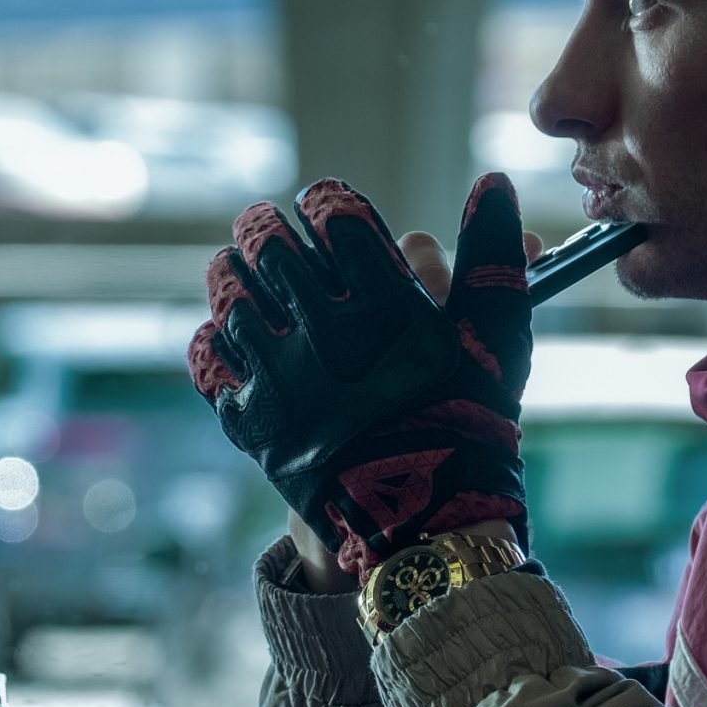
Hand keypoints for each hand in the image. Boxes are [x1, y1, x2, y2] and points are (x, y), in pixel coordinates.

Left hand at [189, 174, 539, 578]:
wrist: (427, 524)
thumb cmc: (469, 421)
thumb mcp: (495, 337)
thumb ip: (494, 256)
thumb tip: (493, 182)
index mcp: (385, 302)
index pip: (336, 217)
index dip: (327, 203)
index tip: (326, 208)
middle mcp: (327, 330)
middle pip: (271, 245)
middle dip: (265, 228)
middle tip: (264, 226)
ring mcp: (284, 376)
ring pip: (231, 295)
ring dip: (230, 273)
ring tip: (235, 267)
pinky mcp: (253, 421)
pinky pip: (212, 362)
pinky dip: (214, 340)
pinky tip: (226, 334)